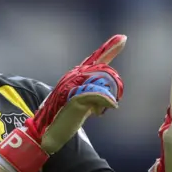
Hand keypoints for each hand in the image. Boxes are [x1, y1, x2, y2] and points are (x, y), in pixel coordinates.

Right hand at [0, 35, 125, 171]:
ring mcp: (73, 86)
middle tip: (103, 107)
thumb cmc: (65, 119)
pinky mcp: (75, 97)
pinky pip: (97, 95)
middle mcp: (74, 77)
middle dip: (111, 87)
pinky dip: (105, 103)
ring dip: (104, 101)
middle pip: (103, 72)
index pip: (95, 60)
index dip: (109, 49)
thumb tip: (110, 99)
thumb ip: (93, 97)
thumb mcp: (83, 105)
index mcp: (76, 77)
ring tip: (96, 113)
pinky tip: (103, 111)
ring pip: (101, 84)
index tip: (123, 38)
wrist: (48, 133)